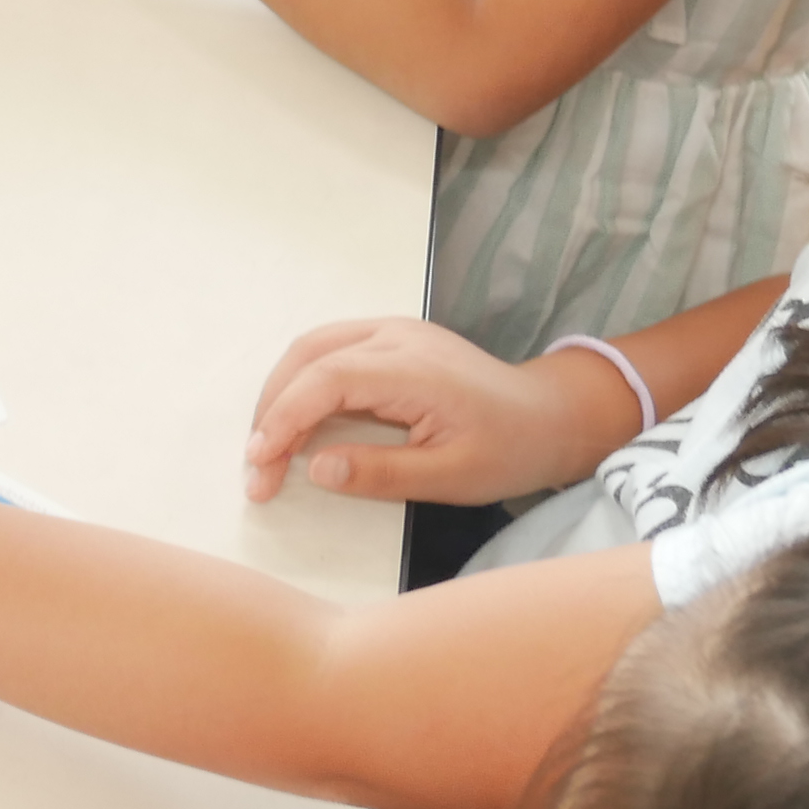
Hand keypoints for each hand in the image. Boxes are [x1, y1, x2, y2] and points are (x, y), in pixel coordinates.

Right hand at [239, 317, 622, 506]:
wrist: (550, 416)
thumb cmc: (508, 450)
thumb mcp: (450, 477)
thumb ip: (381, 473)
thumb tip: (315, 468)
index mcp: (414, 368)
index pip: (325, 380)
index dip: (283, 420)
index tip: (259, 466)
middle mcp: (397, 336)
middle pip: (308, 356)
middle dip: (271, 410)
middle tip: (257, 467)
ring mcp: (395, 330)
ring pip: (313, 347)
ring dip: (281, 392)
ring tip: (269, 446)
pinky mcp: (393, 338)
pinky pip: (331, 349)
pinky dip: (302, 382)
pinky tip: (298, 420)